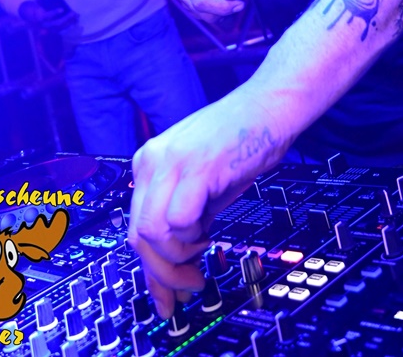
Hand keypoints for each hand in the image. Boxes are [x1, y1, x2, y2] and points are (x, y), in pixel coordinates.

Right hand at [19, 0, 77, 30]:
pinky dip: (69, 25)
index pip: (46, 16)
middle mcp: (44, 24)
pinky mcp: (53, 29)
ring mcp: (49, 28)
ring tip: (77, 16)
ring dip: (69, 22)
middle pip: (56, 23)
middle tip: (73, 13)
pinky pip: (62, 29)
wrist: (31, 16)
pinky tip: (76, 20)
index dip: (54, 13)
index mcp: (39, 15)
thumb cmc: (36, 5)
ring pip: (60, 27)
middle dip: (66, 19)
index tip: (62, 9)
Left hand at [128, 94, 283, 317]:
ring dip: (178, 257)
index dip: (150, 268)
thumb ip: (183, 219)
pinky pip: (178, 221)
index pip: (134, 227)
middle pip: (137, 235)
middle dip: (162, 272)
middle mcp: (152, 160)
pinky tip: (209, 232)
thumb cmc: (242, 142)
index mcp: (149, 163)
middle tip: (188, 284)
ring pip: (151, 233)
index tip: (165, 294)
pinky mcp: (196, 166)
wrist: (268, 107)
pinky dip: (192, 237)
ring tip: (203, 251)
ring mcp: (172, 162)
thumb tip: (177, 266)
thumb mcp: (202, 185)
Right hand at [174, 0, 244, 21]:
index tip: (241, 4)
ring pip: (209, 18)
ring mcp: (185, 1)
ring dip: (224, 10)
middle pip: (206, 13)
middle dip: (226, 8)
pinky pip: (210, 17)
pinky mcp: (191, 8)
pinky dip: (221, 11)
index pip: (201, 1)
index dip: (222, 7)